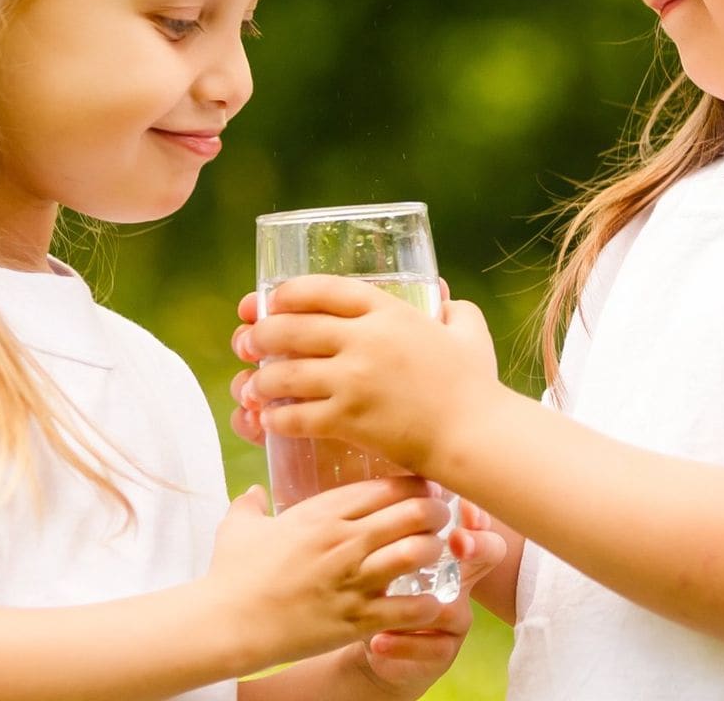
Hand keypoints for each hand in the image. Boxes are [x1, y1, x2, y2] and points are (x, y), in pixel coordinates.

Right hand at [208, 477, 451, 666]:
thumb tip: (252, 493)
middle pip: (413, 513)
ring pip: (417, 553)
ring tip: (437, 554)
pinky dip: (427, 603)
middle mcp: (344, 540)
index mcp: (323, 512)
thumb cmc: (231, 572)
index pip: (387, 486)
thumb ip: (251, 503)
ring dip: (434, 551)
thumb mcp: (239, 526)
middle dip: (435, 513)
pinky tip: (430, 600)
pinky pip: (408, 608)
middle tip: (440, 519)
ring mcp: (352, 579)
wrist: (226, 623)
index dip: (415, 485)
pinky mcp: (355, 620)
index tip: (424, 489)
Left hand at [234, 274, 498, 474]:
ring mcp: (353, 380)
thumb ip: (453, 308)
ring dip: (261, 379)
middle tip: (249, 342)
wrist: (474, 434)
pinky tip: (270, 420)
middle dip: (262, 334)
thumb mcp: (467, 331)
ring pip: (286, 373)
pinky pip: (296, 416)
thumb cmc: (474, 385)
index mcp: (388, 311)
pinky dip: (276, 417)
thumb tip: (442, 295)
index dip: (290, 292)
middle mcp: (364, 340)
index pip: (323, 289)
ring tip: (252, 386)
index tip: (272, 300)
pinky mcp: (349, 419)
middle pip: (293, 328)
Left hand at [354, 500, 506, 697]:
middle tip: (458, 541)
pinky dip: (401, 645)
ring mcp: (455, 618)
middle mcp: (461, 579)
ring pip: (453, 608)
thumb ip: (392, 517)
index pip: (475, 520)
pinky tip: (377, 641)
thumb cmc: (380, 578)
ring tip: (392, 603)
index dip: (476, 512)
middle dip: (476, 545)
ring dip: (420, 606)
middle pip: (488, 554)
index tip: (463, 506)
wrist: (372, 636)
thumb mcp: (384, 546)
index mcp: (447, 548)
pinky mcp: (441, 653)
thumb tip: (387, 478)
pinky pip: (431, 650)